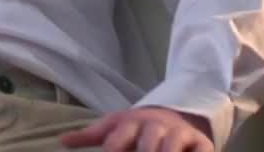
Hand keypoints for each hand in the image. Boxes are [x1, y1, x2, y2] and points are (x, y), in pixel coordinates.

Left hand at [59, 106, 214, 151]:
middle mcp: (155, 127)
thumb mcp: (115, 127)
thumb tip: (62, 141)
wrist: (176, 114)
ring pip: (171, 149)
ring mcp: (179, 135)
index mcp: (131, 123)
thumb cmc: (138, 128)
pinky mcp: (201, 144)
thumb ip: (90, 136)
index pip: (117, 141)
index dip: (114, 151)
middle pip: (146, 147)